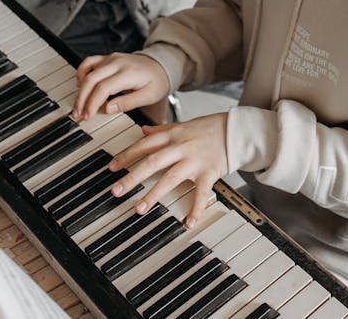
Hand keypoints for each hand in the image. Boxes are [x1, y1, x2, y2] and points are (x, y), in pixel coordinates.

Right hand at [73, 53, 170, 121]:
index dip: (92, 103)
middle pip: (92, 79)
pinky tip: (80, 85)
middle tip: (79, 114)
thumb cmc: (156, 81)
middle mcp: (117, 63)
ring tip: (78, 105)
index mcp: (128, 73)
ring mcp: (111, 59)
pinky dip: (82, 72)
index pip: (103, 88)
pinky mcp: (108, 58)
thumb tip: (107, 109)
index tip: (87, 116)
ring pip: (88, 71)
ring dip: (80, 89)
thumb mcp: (148, 96)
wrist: (161, 65)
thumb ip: (128, 103)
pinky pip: (89, 62)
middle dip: (82, 99)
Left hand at [108, 114, 227, 228]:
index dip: (127, 156)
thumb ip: (160, 130)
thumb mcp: (181, 125)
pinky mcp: (209, 172)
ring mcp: (194, 161)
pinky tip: (189, 222)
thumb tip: (142, 130)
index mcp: (172, 135)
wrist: (235, 129)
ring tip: (138, 208)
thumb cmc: (207, 128)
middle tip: (116, 191)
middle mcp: (180, 147)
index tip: (112, 167)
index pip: (144, 145)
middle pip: (152, 162)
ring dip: (153, 194)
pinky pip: (201, 192)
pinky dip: (196, 208)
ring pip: (170, 178)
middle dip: (132, 177)